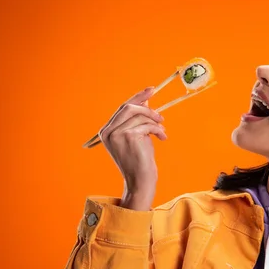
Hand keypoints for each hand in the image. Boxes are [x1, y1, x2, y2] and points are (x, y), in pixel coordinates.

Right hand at [98, 86, 165, 210]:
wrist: (140, 180)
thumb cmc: (140, 159)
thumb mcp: (137, 135)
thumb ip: (138, 119)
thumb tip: (147, 99)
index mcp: (106, 131)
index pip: (123, 107)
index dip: (138, 97)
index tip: (152, 89)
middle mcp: (108, 131)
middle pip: (129, 107)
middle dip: (148, 108)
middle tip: (161, 117)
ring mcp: (116, 133)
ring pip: (140, 115)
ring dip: (155, 122)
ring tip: (162, 131)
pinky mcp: (128, 136)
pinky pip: (147, 124)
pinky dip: (158, 130)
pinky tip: (162, 138)